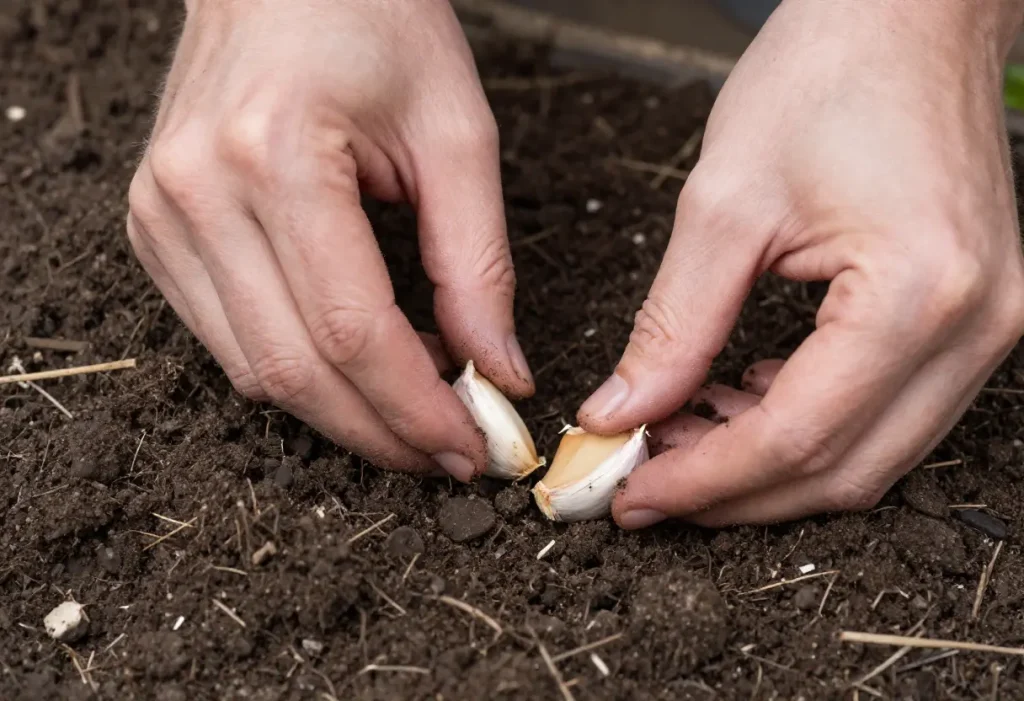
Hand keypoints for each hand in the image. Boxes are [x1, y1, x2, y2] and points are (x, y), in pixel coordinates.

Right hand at [126, 0, 533, 479]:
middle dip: (381, 432)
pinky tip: (356, 361)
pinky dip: (298, 371)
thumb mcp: (456, 133)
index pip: (349, 331)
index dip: (416, 408)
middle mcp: (198, 193)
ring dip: (342, 410)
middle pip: (293, 371)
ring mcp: (162, 216)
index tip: (472, 446)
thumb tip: (498, 371)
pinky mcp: (157, 231)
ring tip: (414, 404)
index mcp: (275, 157)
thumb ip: (477, 264)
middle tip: (449, 451)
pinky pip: (227, 341)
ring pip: (253, 373)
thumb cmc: (375, 22)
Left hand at [579, 0, 1023, 526]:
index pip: (796, 437)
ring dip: (768, 467)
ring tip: (679, 441)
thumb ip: (674, 324)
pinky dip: (808, 427)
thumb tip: (623, 411)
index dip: (702, 482)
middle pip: (841, 470)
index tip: (628, 493)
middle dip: (731, 494)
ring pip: (869, 457)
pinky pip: (889, 412)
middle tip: (643, 485)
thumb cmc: (828, 75)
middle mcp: (974, 328)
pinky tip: (741, 400)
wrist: (911, 16)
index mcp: (917, 293)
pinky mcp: (972, 318)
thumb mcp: (724, 203)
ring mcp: (988, 328)